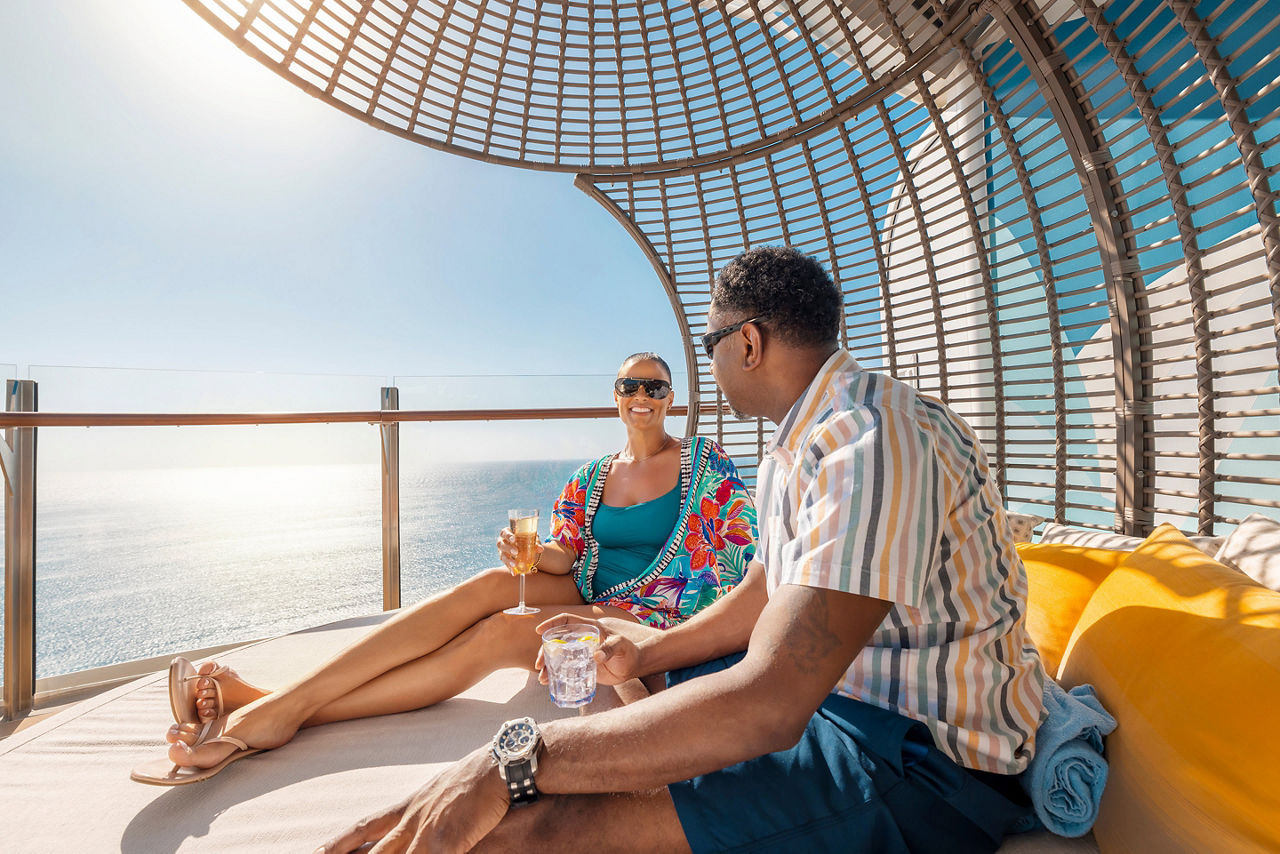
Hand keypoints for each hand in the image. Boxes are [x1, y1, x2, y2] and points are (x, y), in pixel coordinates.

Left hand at [316, 747, 507, 853]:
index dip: (338, 842)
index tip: (314, 852)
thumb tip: (421, 818)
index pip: (364, 826)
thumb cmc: (477, 778)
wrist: (499, 765)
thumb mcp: (442, 791)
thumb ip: (427, 809)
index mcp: (408, 806)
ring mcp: (426, 831)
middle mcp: (411, 820)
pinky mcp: (445, 841)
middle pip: (372, 851)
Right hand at [496, 527, 541, 573]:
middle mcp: (501, 541)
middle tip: (516, 552)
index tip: (514, 539)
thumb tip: (540, 549)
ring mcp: (501, 551)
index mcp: (506, 533)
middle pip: (502, 544)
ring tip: (514, 564)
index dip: (508, 536)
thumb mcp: (530, 538)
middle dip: (509, 548)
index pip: (505, 533)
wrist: (522, 545)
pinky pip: (505, 564)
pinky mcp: (503, 559)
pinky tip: (514, 573)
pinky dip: (510, 569)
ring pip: (502, 555)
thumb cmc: (525, 538)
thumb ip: (535, 542)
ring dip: (508, 560)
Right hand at [534, 614, 656, 685]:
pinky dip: (555, 674)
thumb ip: (609, 649)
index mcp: (588, 629)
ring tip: (543, 678)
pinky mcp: (581, 666)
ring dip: (547, 666)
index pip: (566, 621)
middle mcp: (581, 639)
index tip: (539, 631)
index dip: (551, 623)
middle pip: (556, 641)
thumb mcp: (620, 646)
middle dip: (544, 651)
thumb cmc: (628, 651)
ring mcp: (580, 653)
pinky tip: (549, 682)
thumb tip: (596, 656)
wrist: (633, 666)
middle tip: (539, 664)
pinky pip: (565, 669)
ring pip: (558, 657)